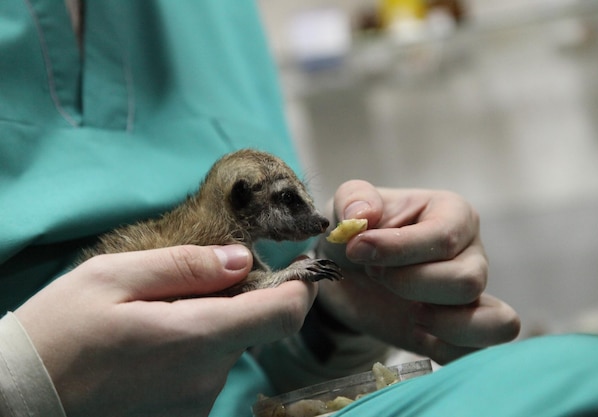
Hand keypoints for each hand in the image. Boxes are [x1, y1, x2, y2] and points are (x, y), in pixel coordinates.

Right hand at [15, 245, 315, 416]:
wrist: (20, 400)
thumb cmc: (59, 331)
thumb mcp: (114, 277)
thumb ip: (186, 266)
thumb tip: (243, 259)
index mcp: (197, 336)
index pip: (283, 314)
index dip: (301, 287)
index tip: (298, 267)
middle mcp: (207, 377)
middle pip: (253, 327)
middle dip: (236, 299)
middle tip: (186, 283)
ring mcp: (196, 403)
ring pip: (225, 348)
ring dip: (207, 325)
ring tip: (152, 317)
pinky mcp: (182, 416)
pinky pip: (204, 372)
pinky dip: (191, 350)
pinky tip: (148, 345)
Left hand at [317, 180, 519, 363]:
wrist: (350, 276)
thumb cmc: (358, 234)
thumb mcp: (346, 206)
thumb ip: (354, 199)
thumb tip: (363, 214)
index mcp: (453, 214)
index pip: (443, 237)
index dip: (398, 249)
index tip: (357, 250)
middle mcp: (472, 254)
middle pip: (466, 281)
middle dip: (410, 284)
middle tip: (376, 274)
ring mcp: (475, 296)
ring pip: (494, 321)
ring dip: (443, 324)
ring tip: (411, 313)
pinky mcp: (463, 332)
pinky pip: (477, 353)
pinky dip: (444, 349)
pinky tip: (415, 332)